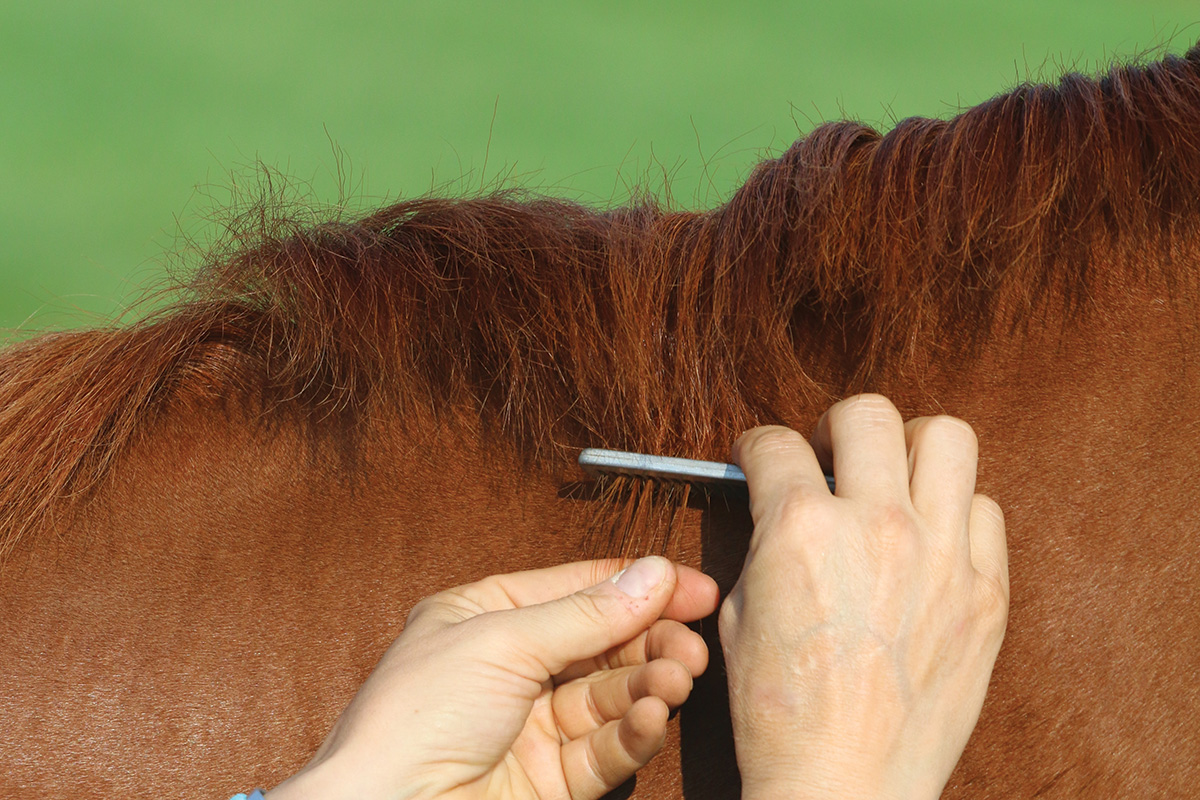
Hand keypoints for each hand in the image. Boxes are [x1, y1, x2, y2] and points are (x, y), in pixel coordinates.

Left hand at [268, 557, 718, 799]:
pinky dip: (634, 732)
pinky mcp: (551, 781)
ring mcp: (532, 726)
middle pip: (603, 643)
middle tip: (690, 643)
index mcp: (485, 617)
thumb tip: (653, 575)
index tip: (694, 587)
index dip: (638, 586)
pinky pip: (606, 750)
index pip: (578, 589)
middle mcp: (511, 668)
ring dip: (649, 684)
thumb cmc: (409, 721)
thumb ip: (584, 614)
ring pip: (611, 696)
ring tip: (676, 677)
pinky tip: (651, 716)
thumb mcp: (501, 641)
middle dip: (651, 639)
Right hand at [719, 395, 1008, 799]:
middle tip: (831, 456)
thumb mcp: (742, 613)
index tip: (763, 456)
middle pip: (868, 412)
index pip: (777, 443)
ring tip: (893, 476)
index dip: (759, 446)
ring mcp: (941, 555)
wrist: (843, 783)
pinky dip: (956, 510)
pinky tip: (931, 536)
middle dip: (836, 426)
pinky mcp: (986, 592)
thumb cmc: (783, 713)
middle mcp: (876, 527)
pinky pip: (986, 509)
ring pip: (946, 436)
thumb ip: (765, 540)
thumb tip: (777, 504)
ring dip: (909, 446)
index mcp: (801, 530)